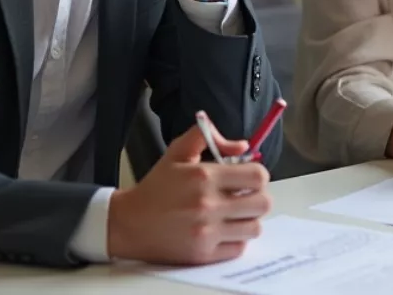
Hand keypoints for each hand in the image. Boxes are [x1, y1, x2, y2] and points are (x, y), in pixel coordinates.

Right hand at [107, 116, 271, 264]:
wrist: (129, 223)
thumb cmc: (156, 187)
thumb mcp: (177, 151)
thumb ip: (208, 137)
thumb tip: (242, 146)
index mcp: (203, 176)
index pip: (258, 176)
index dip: (258, 175)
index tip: (247, 178)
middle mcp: (208, 205)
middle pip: (263, 203)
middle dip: (257, 197)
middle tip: (244, 196)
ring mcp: (206, 232)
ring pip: (255, 228)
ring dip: (248, 219)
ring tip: (234, 214)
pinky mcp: (203, 254)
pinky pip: (239, 248)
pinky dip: (236, 239)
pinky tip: (223, 230)